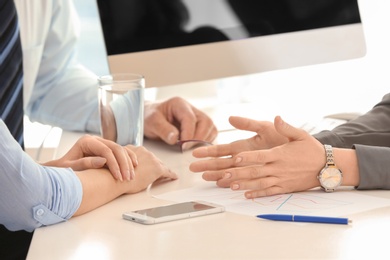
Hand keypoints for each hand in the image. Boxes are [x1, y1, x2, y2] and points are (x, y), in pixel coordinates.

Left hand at [42, 135, 137, 180]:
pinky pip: (122, 151)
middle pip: (116, 148)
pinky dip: (129, 158)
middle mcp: (96, 140)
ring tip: (131, 177)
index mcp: (87, 141)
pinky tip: (134, 167)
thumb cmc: (62, 171)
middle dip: (124, 164)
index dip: (114, 164)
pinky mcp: (107, 149)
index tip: (118, 177)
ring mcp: (102, 143)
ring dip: (128, 163)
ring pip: (121, 149)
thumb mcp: (70, 168)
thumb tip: (104, 161)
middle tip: (127, 178)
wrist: (60, 170)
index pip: (106, 151)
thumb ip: (85, 163)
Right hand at [74, 145, 176, 215]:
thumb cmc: (108, 175)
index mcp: (131, 149)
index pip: (142, 155)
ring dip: (164, 170)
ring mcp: (150, 159)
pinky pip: (167, 172)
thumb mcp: (112, 165)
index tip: (148, 165)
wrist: (112, 179)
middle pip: (152, 159)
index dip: (146, 161)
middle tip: (162, 171)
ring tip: (169, 175)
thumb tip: (115, 169)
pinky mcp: (156, 168)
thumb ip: (116, 163)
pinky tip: (174, 177)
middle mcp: (142, 151)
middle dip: (156, 164)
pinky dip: (171, 175)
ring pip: (160, 165)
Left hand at [144, 97, 217, 145]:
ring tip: (191, 149)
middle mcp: (191, 109)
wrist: (148, 117)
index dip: (188, 133)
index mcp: (179, 104)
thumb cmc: (149, 117)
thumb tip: (175, 139)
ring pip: (210, 127)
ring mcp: (196, 117)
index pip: (190, 118)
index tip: (183, 146)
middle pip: (206, 121)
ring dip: (204, 140)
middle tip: (187, 149)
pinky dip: (206, 141)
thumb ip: (162, 129)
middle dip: (199, 137)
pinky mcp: (198, 126)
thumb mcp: (151, 122)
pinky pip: (209, 133)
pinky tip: (195, 148)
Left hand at [190, 116, 324, 197]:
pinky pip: (269, 192)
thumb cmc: (312, 149)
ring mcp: (281, 179)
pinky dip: (257, 194)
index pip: (260, 156)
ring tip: (230, 186)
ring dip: (244, 185)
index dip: (247, 157)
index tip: (235, 158)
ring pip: (259, 183)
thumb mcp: (300, 135)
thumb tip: (276, 117)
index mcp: (279, 154)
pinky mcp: (284, 188)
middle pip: (255, 171)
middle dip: (238, 173)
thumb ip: (286, 127)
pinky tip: (246, 195)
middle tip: (223, 174)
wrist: (327, 167)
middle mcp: (278, 168)